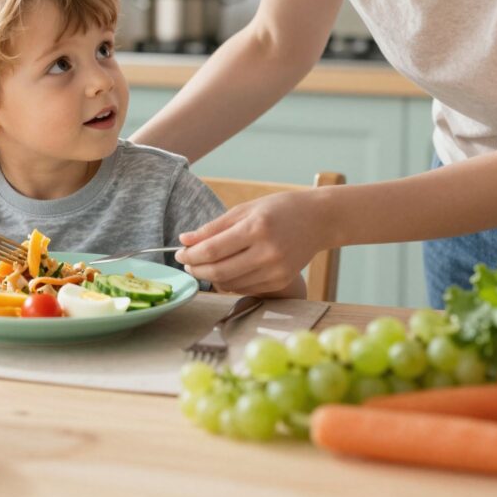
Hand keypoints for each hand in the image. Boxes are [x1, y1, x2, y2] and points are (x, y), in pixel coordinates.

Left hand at [176, 190, 327, 295]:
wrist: (318, 220)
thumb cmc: (279, 209)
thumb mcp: (244, 210)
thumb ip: (213, 227)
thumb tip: (184, 240)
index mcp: (256, 229)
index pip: (213, 250)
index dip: (191, 254)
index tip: (179, 252)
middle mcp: (267, 252)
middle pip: (219, 271)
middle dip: (196, 268)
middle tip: (186, 262)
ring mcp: (276, 270)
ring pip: (230, 283)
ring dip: (210, 277)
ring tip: (202, 265)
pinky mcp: (281, 281)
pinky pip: (245, 287)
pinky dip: (229, 282)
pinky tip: (224, 270)